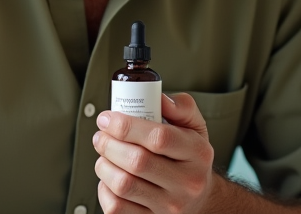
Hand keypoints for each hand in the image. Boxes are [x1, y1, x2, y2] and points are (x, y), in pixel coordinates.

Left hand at [92, 93, 214, 213]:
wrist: (200, 199)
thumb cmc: (191, 158)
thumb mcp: (195, 127)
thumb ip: (180, 106)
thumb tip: (158, 97)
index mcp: (197, 154)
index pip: (159, 138)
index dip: (126, 125)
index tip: (107, 118)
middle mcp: (186, 183)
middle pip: (137, 162)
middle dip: (109, 143)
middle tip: (100, 135)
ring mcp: (169, 207)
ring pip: (123, 185)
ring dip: (104, 165)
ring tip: (104, 154)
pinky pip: (117, 207)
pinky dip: (104, 189)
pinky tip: (109, 178)